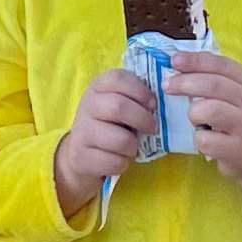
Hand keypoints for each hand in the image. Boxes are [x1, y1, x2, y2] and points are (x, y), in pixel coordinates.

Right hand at [51, 63, 156, 221]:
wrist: (79, 153)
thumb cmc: (108, 124)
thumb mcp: (117, 103)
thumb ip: (135, 97)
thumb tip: (162, 99)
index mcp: (98, 87)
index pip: (118, 78)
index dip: (140, 90)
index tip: (153, 104)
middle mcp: (87, 105)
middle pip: (118, 107)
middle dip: (143, 119)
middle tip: (152, 128)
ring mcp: (82, 132)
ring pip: (120, 139)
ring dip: (133, 146)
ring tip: (132, 146)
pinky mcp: (82, 157)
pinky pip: (114, 162)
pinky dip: (123, 163)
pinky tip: (119, 158)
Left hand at [170, 49, 241, 241]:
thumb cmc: (240, 121)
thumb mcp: (235, 95)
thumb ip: (212, 80)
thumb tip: (177, 66)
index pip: (220, 64)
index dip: (195, 60)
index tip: (174, 59)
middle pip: (213, 85)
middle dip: (185, 83)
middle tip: (168, 86)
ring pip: (209, 110)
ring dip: (194, 113)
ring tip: (195, 120)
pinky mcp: (237, 149)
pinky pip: (205, 140)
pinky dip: (199, 140)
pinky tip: (205, 141)